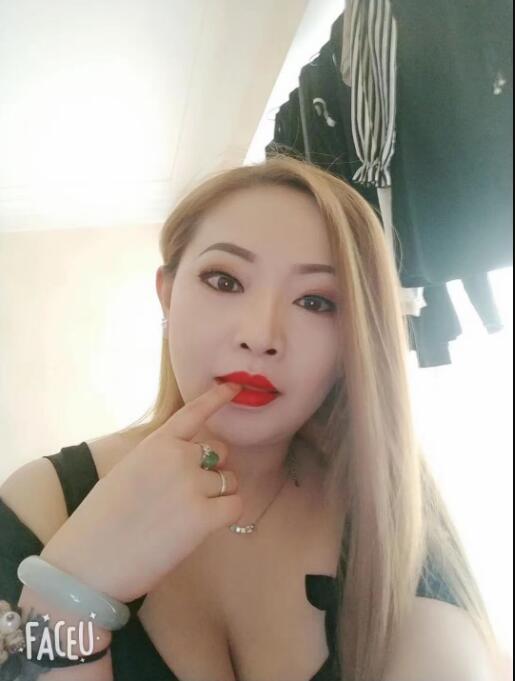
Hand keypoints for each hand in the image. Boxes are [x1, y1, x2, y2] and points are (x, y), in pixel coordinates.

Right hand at [41, 381, 242, 601]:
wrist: (88, 562)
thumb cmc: (101, 522)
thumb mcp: (127, 472)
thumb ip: (159, 460)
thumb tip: (189, 462)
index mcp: (155, 443)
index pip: (194, 412)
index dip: (217, 398)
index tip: (234, 387)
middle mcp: (178, 456)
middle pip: (219, 452)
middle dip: (211, 470)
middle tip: (187, 496)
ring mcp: (192, 484)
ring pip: (229, 481)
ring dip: (219, 495)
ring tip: (188, 517)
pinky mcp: (203, 516)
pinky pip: (235, 506)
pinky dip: (226, 516)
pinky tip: (204, 527)